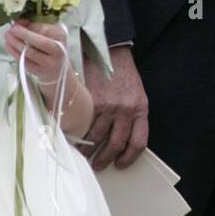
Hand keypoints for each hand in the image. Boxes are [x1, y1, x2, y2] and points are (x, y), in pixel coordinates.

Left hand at [4, 19, 68, 85]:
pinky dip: (15, 53)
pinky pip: (25, 62)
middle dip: (23, 34)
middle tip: (11, 29)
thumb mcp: (50, 33)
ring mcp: (49, 62)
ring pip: (30, 53)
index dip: (31, 25)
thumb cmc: (52, 46)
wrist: (59, 68)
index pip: (46, 30)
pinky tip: (9, 46)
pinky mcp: (39, 71)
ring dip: (16, 44)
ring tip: (7, 37)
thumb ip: (37, 26)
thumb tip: (20, 21)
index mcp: (61, 36)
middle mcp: (58, 50)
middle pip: (40, 42)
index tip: (19, 21)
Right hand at [83, 46, 148, 170]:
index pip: (139, 141)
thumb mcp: (135, 94)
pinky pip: (84, 127)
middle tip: (98, 165)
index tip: (121, 164)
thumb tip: (119, 140)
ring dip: (88, 151)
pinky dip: (77, 137)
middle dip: (106, 159)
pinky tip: (74, 140)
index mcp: (140, 108)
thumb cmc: (122, 74)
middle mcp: (126, 110)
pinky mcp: (91, 103)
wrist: (110, 50)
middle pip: (116, 144)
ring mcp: (108, 107)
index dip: (129, 157)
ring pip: (97, 139)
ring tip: (83, 155)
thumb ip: (130, 115)